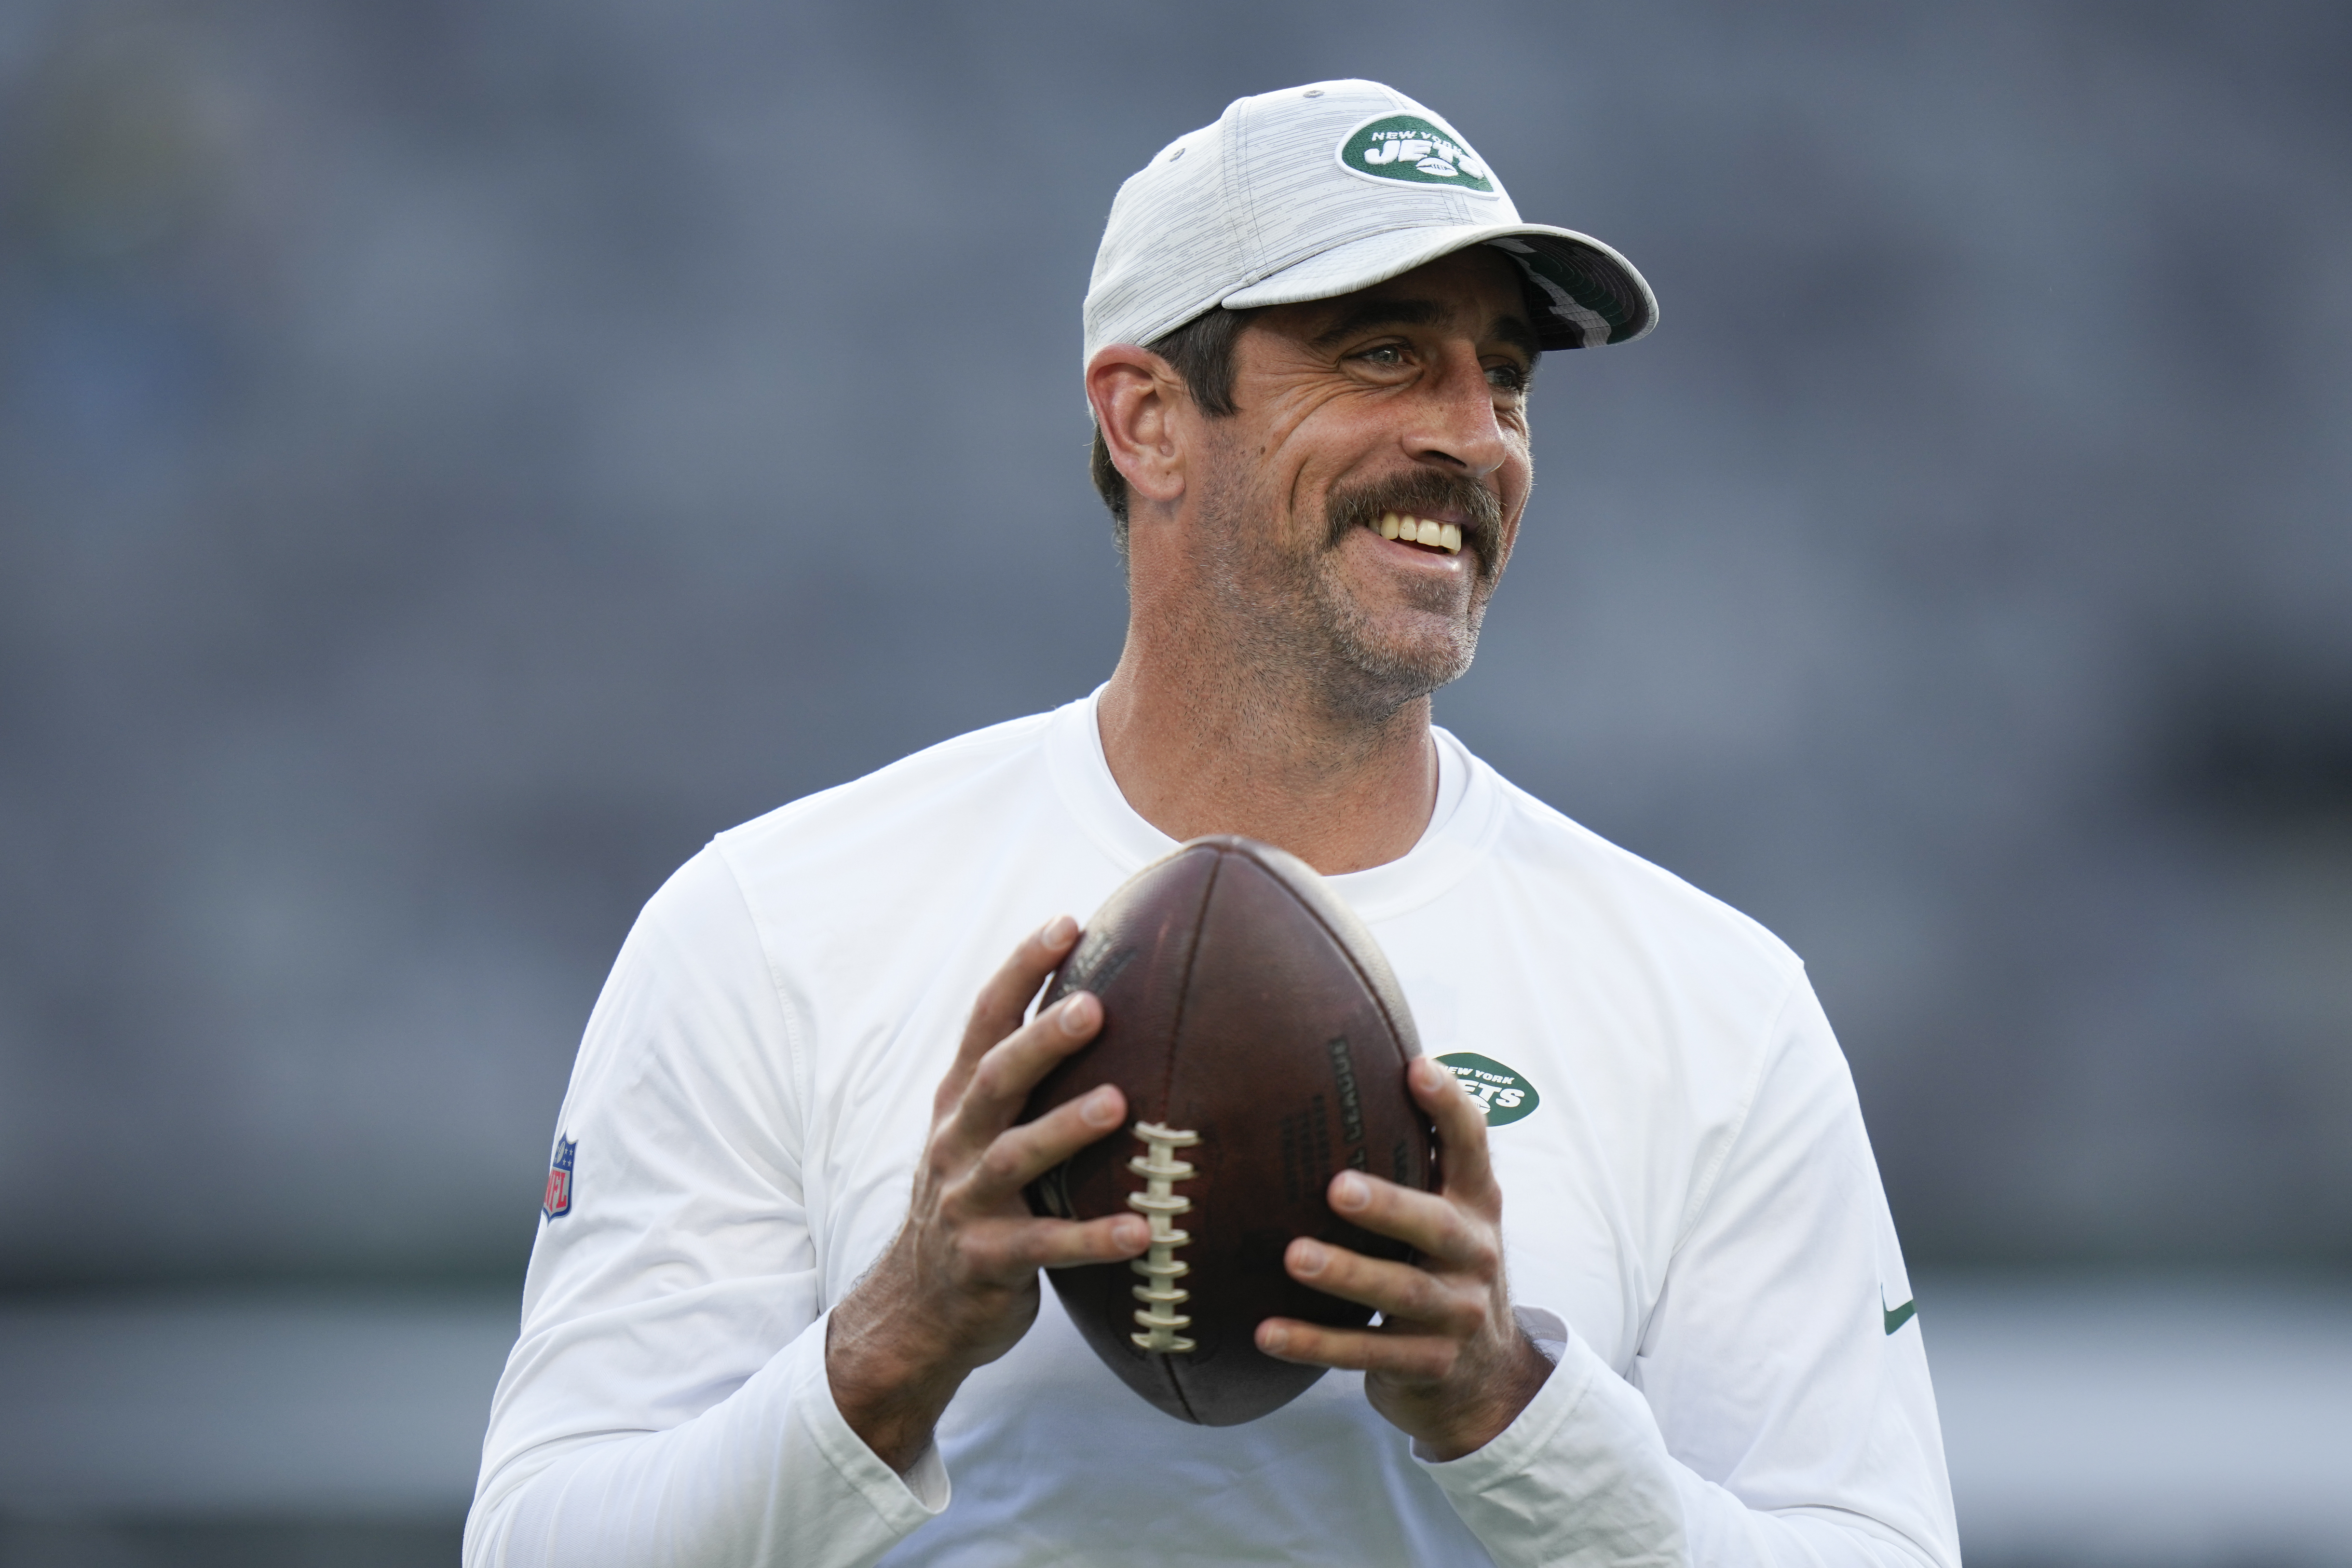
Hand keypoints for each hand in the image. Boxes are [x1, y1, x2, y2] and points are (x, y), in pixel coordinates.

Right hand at [826, 916, 1150, 1471]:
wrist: (916, 1309)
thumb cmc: (974, 1204)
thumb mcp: (982, 1136)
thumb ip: (1024, 1084)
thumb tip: (1105, 1007)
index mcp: (960, 1102)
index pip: (985, 1020)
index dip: (1022, 969)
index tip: (1068, 922)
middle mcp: (958, 1142)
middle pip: (997, 1077)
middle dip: (1043, 1040)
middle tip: (1096, 1007)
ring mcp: (967, 1202)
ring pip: (1017, 1157)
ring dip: (1067, 1129)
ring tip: (1121, 1106)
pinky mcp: (986, 1261)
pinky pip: (1044, 1248)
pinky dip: (1093, 1239)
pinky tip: (1143, 1230)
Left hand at [1254, 1056, 1550, 1460]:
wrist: (1486, 1379)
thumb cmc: (1444, 1271)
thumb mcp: (1449, 1217)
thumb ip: (1420, 1164)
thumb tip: (1343, 1081)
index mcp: (1477, 1206)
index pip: (1472, 1146)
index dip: (1449, 1106)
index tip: (1417, 1067)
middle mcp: (1475, 1255)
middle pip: (1435, 1225)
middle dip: (1388, 1205)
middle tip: (1336, 1187)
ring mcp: (1457, 1315)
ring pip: (1401, 1292)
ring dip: (1346, 1274)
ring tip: (1294, 1257)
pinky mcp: (1428, 1364)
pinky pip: (1367, 1352)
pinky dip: (1315, 1344)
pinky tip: (1267, 1332)